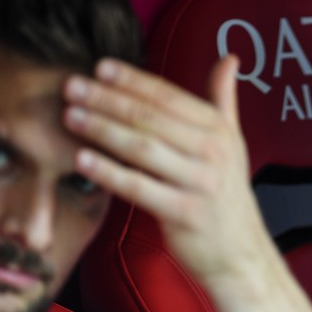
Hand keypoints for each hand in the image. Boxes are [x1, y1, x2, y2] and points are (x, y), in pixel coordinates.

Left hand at [62, 56, 272, 291]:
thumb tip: (229, 58)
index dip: (133, 80)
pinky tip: (81, 160)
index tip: (100, 66)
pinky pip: (139, 188)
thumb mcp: (233, 143)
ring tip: (70, 116)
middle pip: (151, 118)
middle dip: (108, 99)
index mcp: (219, 130)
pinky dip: (108, 173)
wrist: (241, 253)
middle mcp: (212, 152)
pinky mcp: (184, 213)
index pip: (169, 96)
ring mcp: (199, 182)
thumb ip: (224, 100)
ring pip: (142, 148)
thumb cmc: (227, 195)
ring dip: (102, 129)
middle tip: (71, 86)